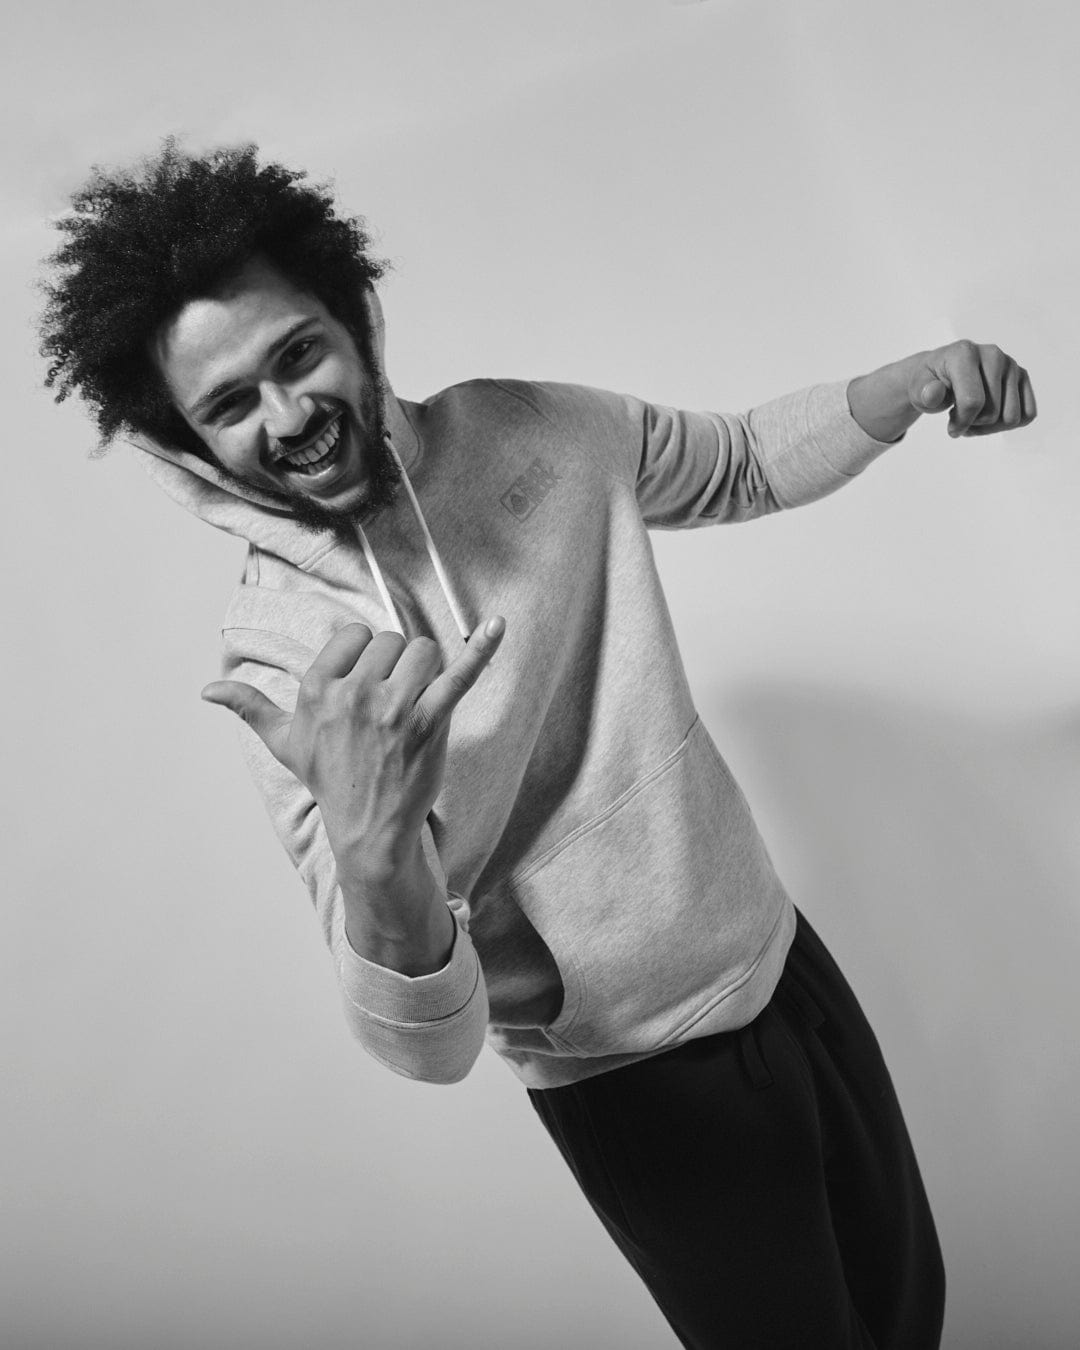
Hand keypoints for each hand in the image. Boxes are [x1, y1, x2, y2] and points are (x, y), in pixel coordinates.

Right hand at [200, 616, 505, 877]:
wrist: (369, 831)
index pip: (355, 636)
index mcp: (317, 689)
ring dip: (425, 672)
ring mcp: (394, 707)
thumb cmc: (331, 781)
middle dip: (396, 666)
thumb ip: (250, 707)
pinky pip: (459, 674)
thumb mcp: (285, 743)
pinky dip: (482, 649)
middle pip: (391, 641)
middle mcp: (353, 693)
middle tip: (390, 704)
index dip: (365, 657)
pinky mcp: (430, 721)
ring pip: (423, 651)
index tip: (364, 684)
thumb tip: (207, 690)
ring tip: (415, 704)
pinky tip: (499, 627)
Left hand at [906, 340, 1036, 437]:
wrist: (941, 373)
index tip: (950, 426)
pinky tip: (989, 416)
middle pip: (993, 414)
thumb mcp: (918, 389)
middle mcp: (993, 354)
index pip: (973, 402)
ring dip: (990, 427)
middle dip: (974, 424)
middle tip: (959, 417)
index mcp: (965, 353)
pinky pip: (1027, 415)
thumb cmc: (929, 382)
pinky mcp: (1022, 377)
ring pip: (1012, 418)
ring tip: (972, 415)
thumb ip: (924, 393)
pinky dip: (1007, 424)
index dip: (961, 423)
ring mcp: (1011, 365)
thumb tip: (933, 394)